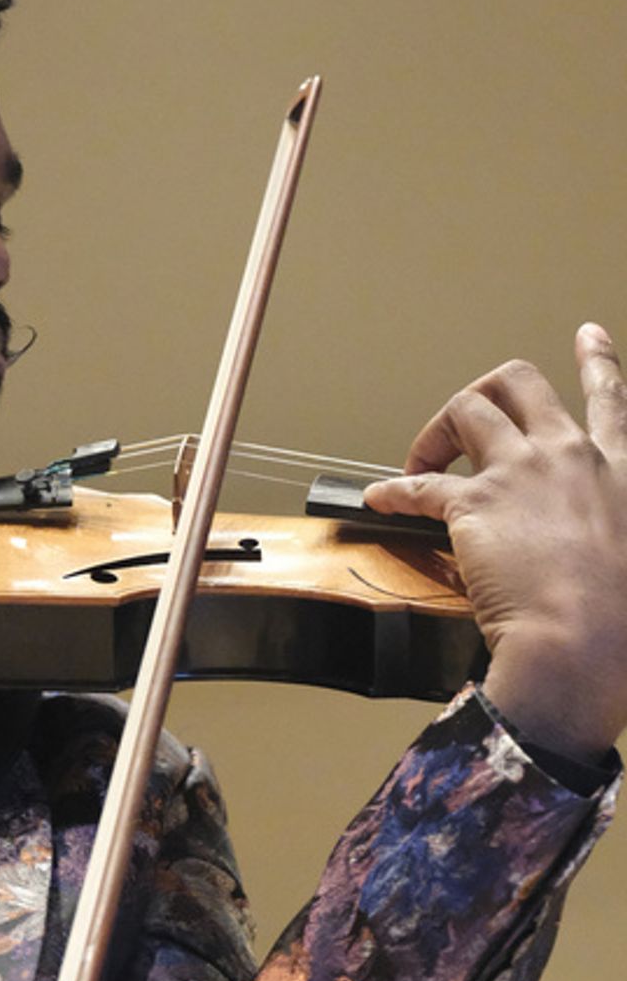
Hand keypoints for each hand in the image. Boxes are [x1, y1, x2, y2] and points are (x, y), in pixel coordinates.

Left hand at [363, 324, 626, 760]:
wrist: (583, 644)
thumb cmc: (619, 621)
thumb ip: (616, 527)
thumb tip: (598, 543)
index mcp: (622, 469)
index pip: (610, 399)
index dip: (596, 361)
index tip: (586, 337)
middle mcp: (570, 455)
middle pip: (519, 382)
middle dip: (485, 392)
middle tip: (464, 424)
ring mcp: (521, 472)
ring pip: (465, 409)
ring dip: (435, 432)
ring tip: (419, 464)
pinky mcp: (473, 502)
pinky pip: (417, 482)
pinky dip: (392, 490)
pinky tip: (379, 499)